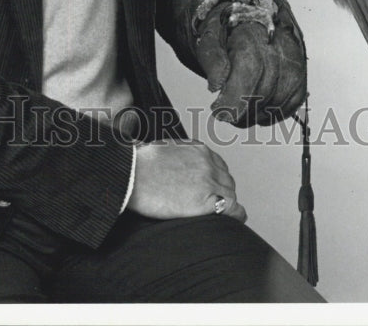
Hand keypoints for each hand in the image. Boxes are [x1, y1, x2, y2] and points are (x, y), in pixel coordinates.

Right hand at [127, 139, 246, 222]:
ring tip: (223, 213)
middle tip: (214, 203)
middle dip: (222, 190)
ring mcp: (208, 181)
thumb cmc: (140, 165)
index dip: (217, 179)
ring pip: (230, 193)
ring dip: (227, 203)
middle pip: (226, 179)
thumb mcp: (163, 148)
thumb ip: (177, 154)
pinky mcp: (206, 201)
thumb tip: (171, 160)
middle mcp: (207, 162)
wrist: (132, 176)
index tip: (213, 188)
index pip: (219, 165)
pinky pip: (232, 208)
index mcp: (198, 149)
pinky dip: (236, 214)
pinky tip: (235, 219)